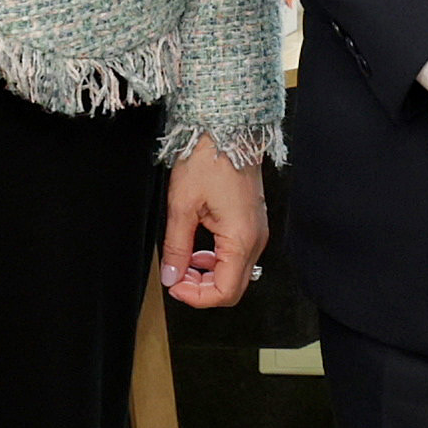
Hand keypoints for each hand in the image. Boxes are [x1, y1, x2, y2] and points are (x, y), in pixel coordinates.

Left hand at [161, 146, 270, 309]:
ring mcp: (257, 232)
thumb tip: (170, 275)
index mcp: (241, 240)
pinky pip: (237, 255)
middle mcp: (256, 240)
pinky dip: (216, 260)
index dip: (196, 297)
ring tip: (184, 261)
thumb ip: (176, 247)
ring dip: (208, 275)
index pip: (224, 292)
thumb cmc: (209, 159)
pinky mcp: (252, 223)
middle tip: (175, 275)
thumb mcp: (182, 206)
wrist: (228, 129)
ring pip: (235, 273)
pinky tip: (198, 249)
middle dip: (201, 289)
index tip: (174, 285)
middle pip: (233, 287)